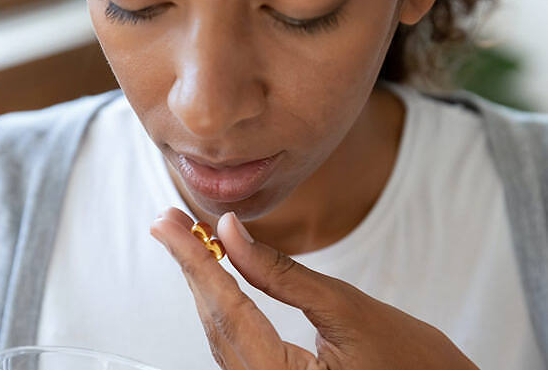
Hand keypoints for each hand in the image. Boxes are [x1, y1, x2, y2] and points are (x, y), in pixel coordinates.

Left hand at [149, 207, 477, 369]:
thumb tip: (232, 233)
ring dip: (203, 283)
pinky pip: (236, 340)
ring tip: (184, 240)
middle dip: (191, 268)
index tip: (172, 226)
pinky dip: (223, 302)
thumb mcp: (348, 311)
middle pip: (216, 322)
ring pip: (221, 332)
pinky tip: (214, 275)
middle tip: (168, 224)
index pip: (227, 310)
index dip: (196, 262)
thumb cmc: (412, 364)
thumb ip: (283, 274)